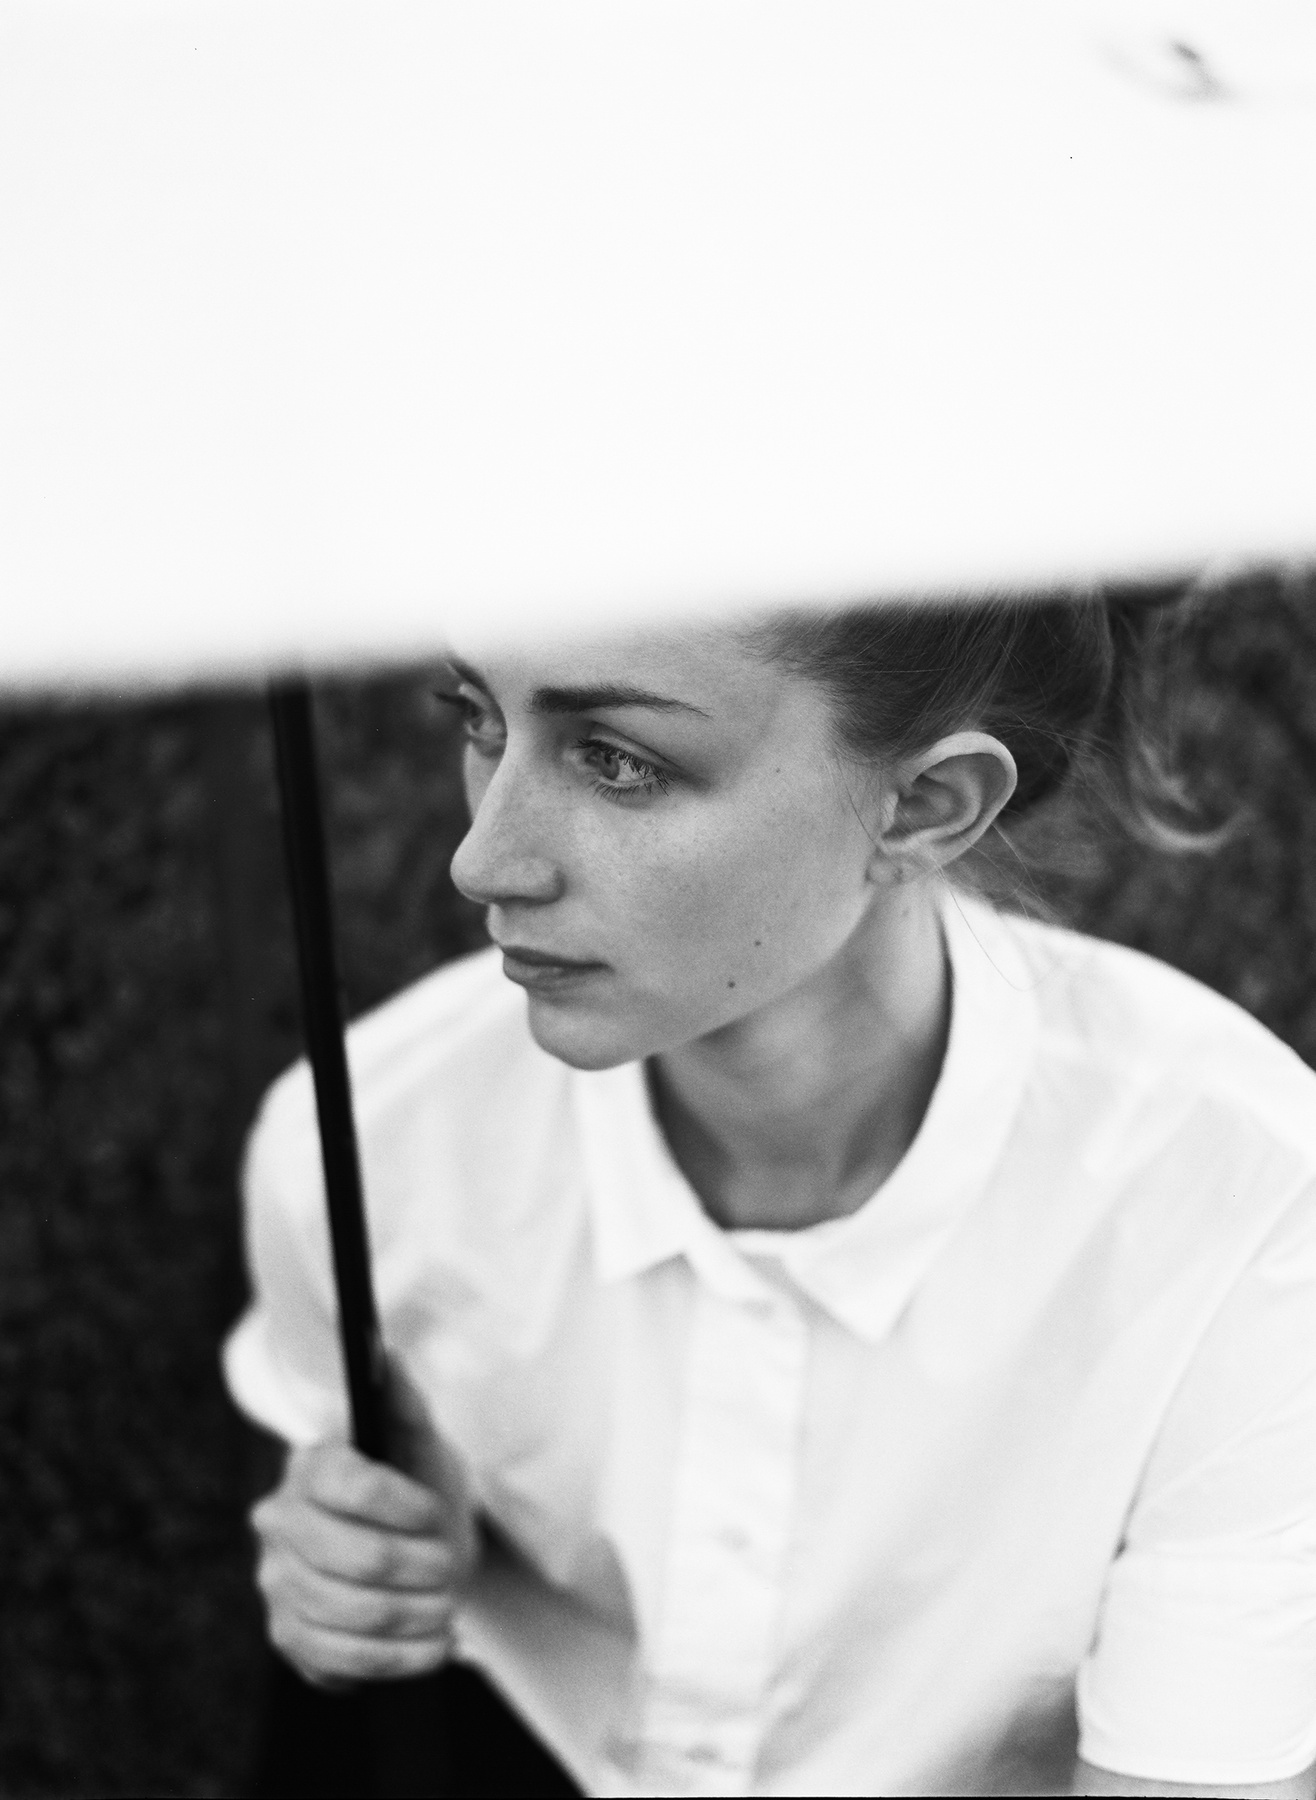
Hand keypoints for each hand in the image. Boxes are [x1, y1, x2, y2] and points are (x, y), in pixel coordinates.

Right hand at [251, 1356, 478, 1688]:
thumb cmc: (414, 1488)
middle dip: (422, 1568)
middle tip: (452, 1568)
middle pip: (359, 1558)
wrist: (409, 1551)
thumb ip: (403, 1402)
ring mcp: (278, 1584)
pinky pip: (345, 1662)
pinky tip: (431, 1644)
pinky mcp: (291, 1637)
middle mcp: (280, 1523)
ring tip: (448, 1607)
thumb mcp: (419, 1443)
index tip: (437, 1515)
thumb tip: (387, 1355)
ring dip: (418, 1615)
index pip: (351, 1486)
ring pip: (356, 1614)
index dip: (406, 1507)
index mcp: (310, 1466)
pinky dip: (401, 1659)